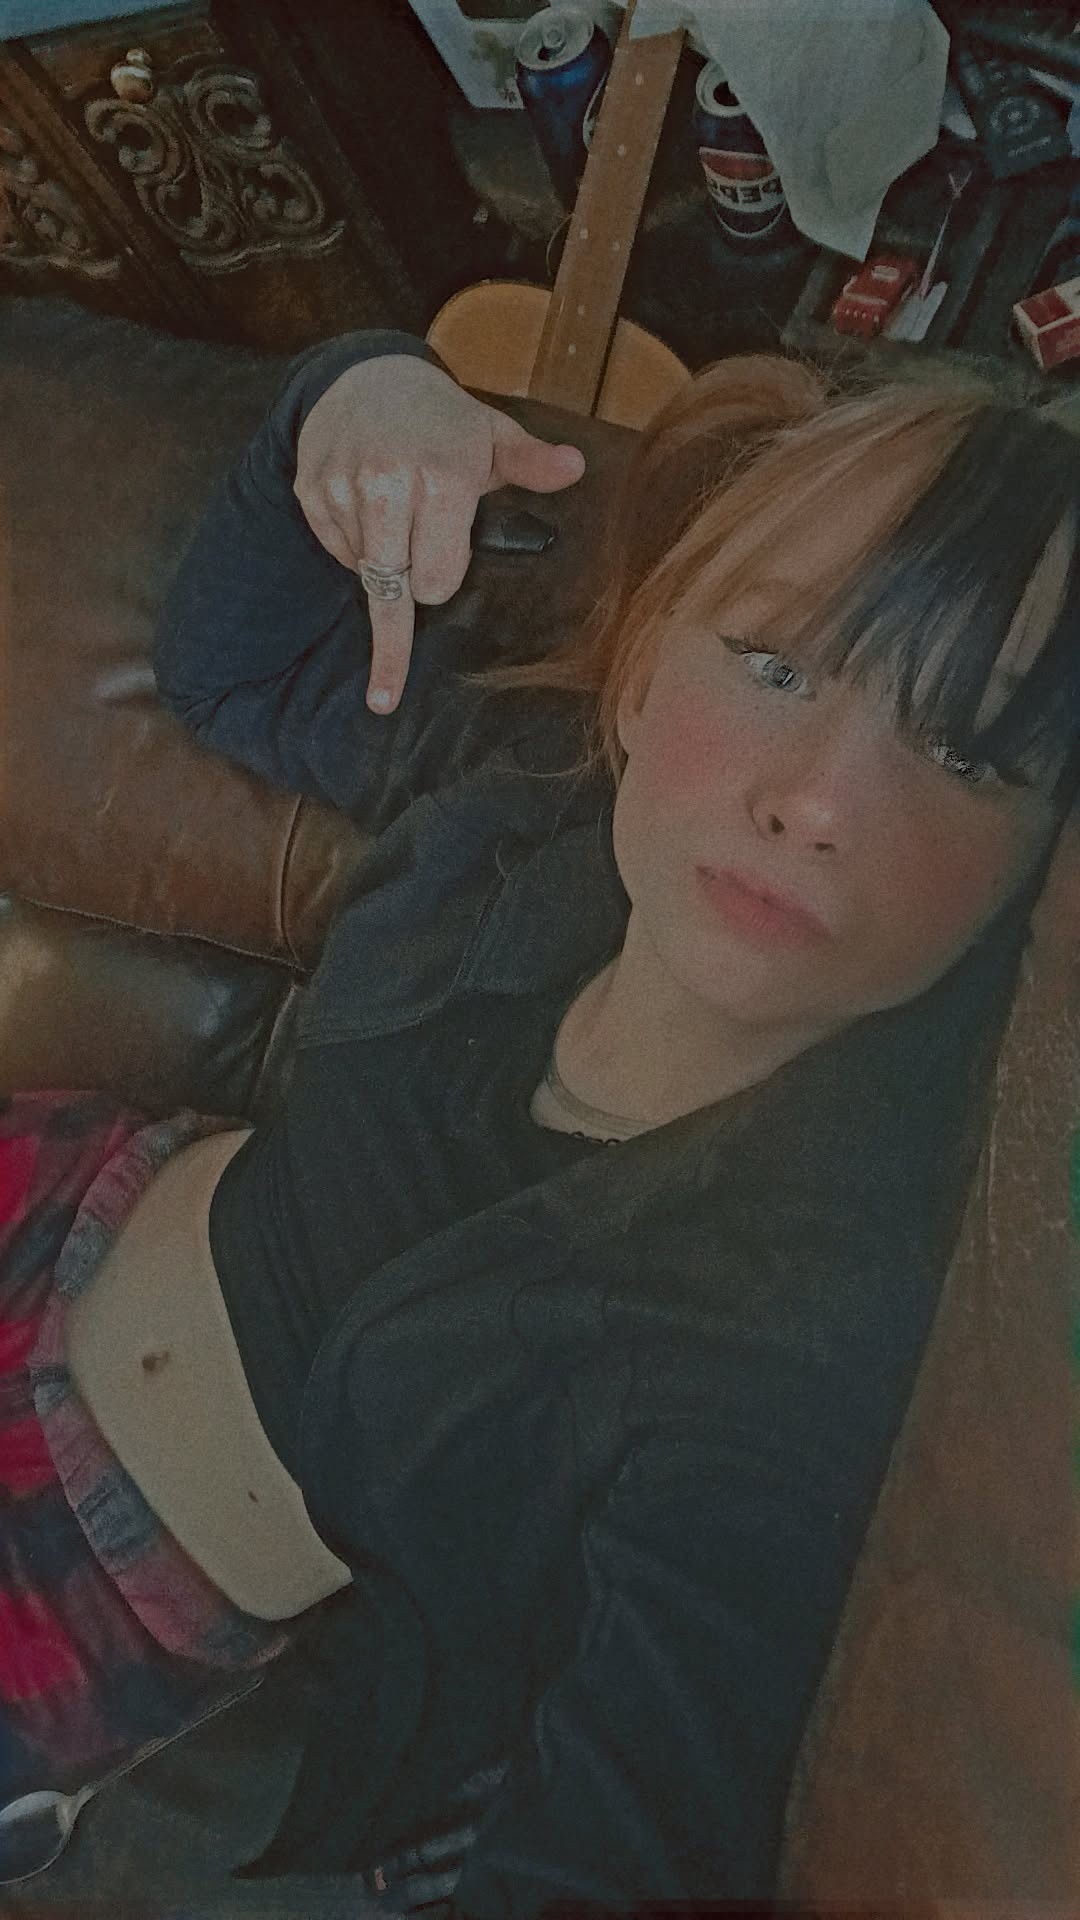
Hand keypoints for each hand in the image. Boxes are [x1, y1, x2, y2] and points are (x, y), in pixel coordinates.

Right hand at [294, 354, 585, 714]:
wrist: (367, 377)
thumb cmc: (442, 421)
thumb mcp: (493, 437)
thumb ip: (533, 463)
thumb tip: (575, 466)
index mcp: (443, 478)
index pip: (438, 584)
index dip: (446, 573)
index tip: (448, 541)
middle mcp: (387, 485)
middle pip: (398, 592)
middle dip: (414, 577)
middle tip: (420, 531)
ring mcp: (343, 490)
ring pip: (367, 575)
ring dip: (384, 561)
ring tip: (394, 509)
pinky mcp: (311, 494)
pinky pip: (338, 554)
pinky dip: (355, 544)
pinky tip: (366, 507)